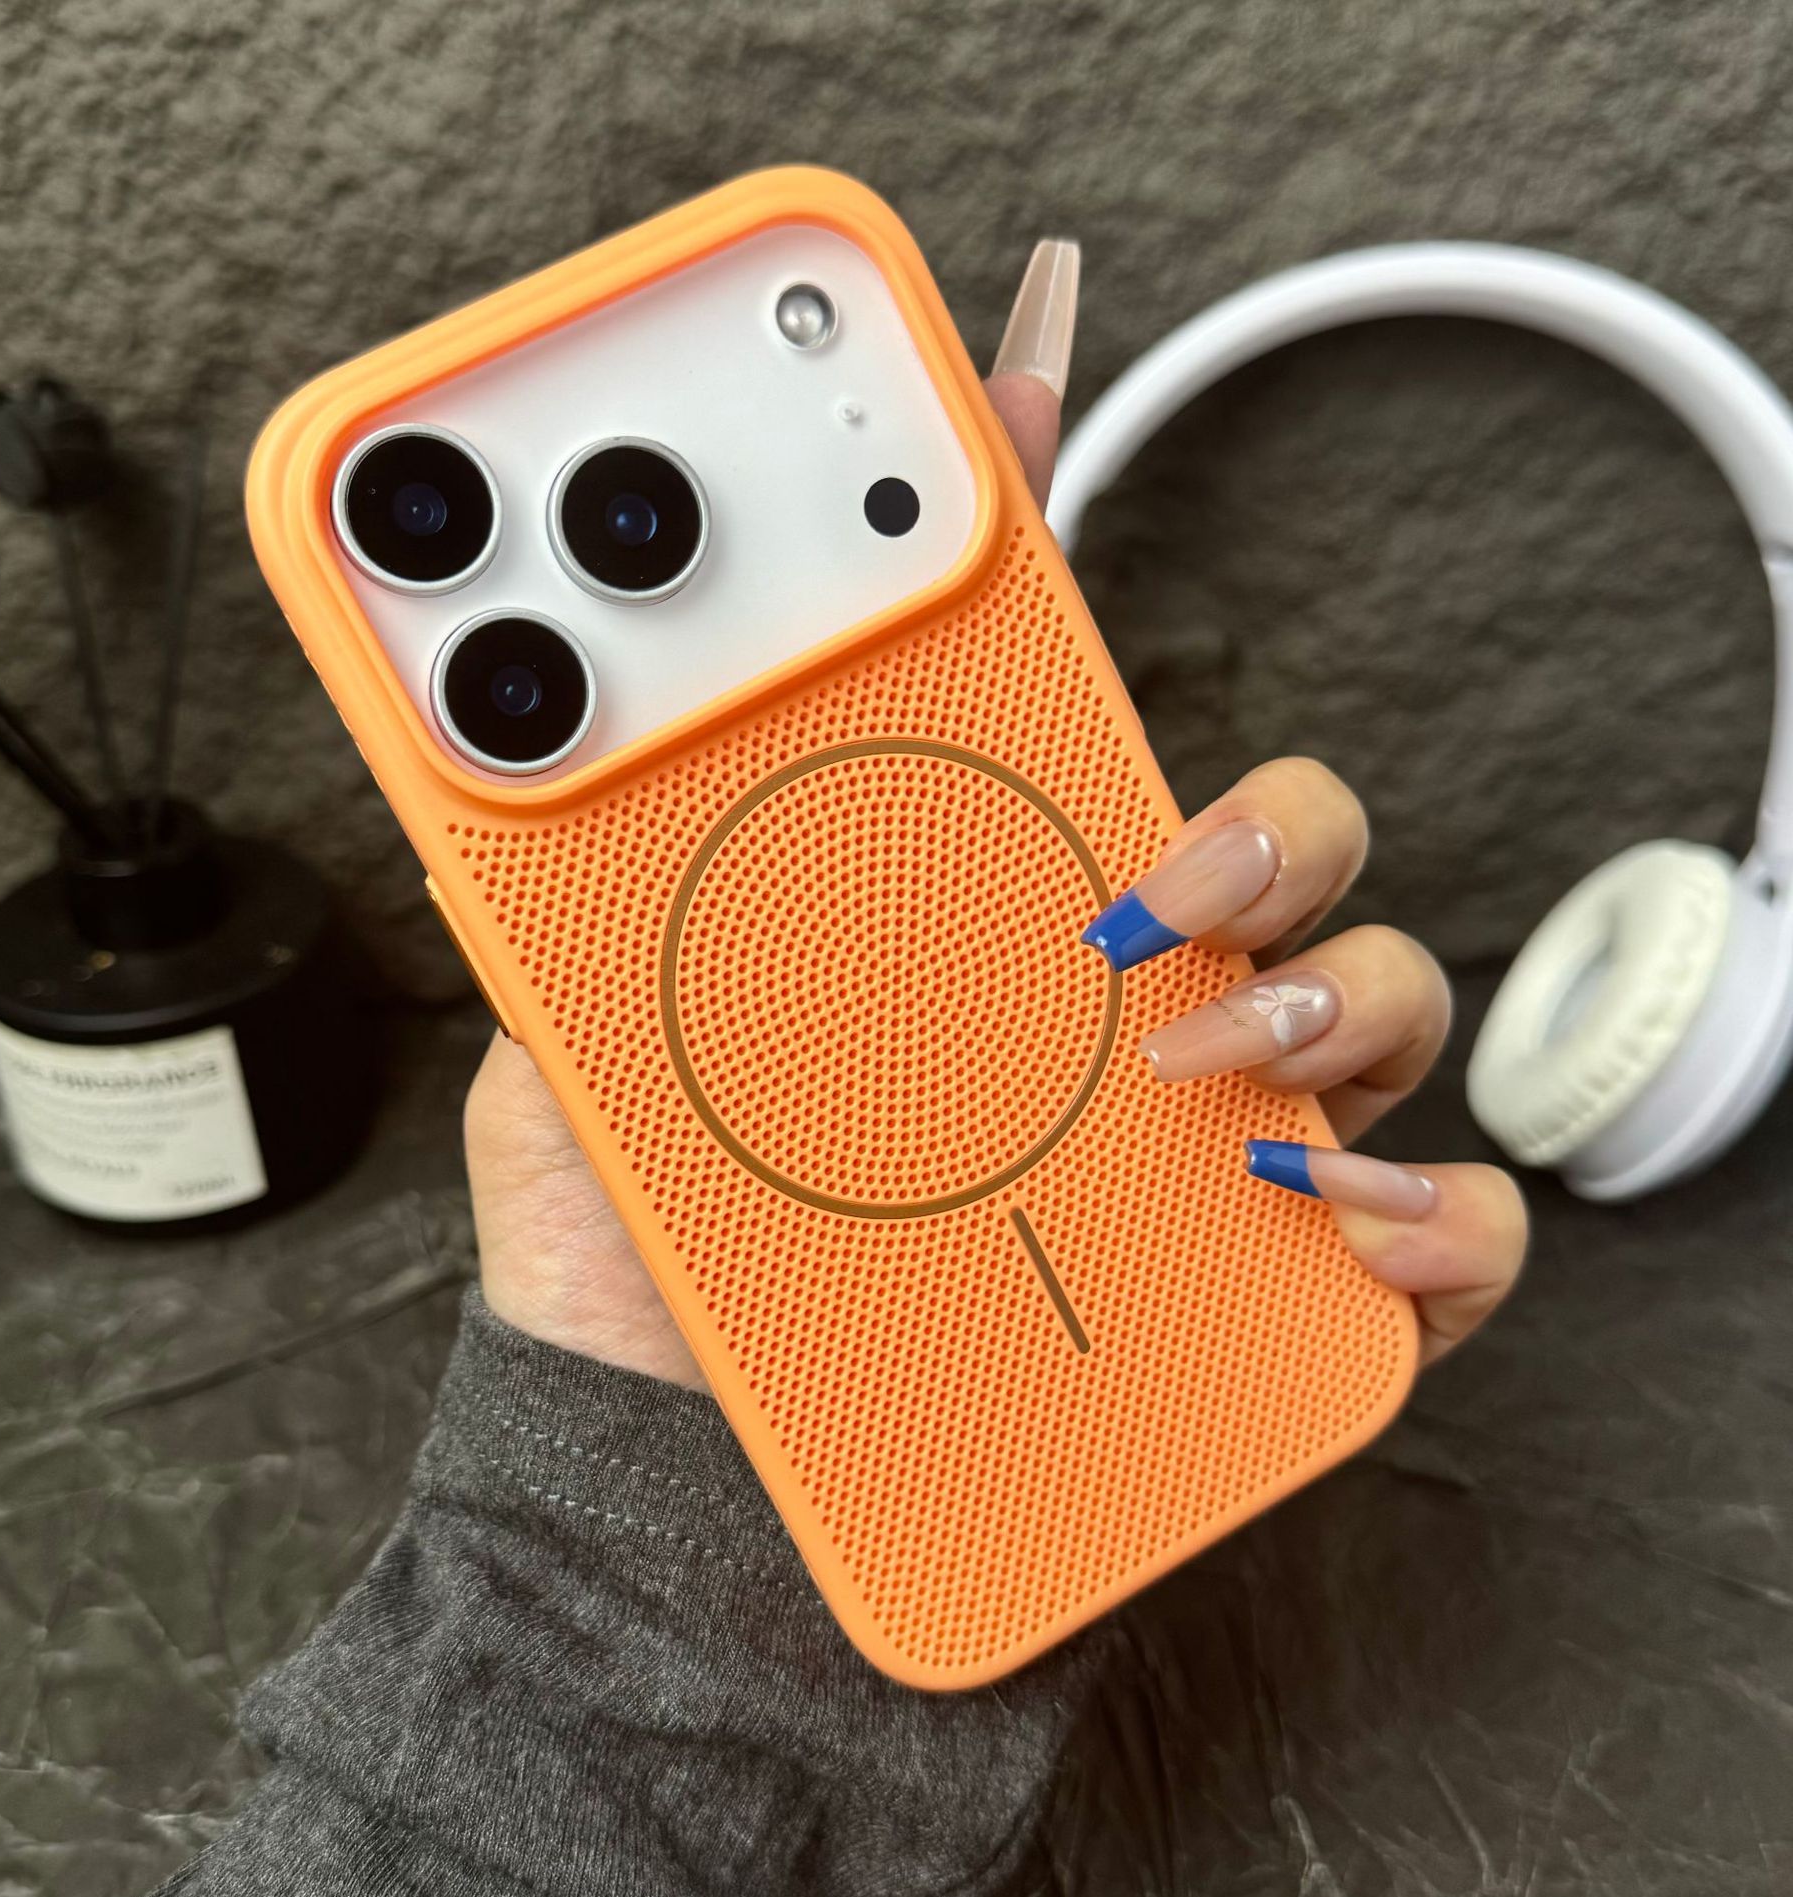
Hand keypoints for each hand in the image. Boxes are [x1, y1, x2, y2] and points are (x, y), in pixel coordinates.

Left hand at [465, 238, 1523, 1385]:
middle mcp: (1104, 1001)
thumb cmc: (645, 1265)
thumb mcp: (577, 1043)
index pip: (1032, 682)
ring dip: (1339, 999)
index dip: (1036, 496)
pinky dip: (1429, 1210)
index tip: (1012, 335)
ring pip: (1386, 993)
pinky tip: (1324, 1213)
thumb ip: (579, 889)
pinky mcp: (1254, 1289)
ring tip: (1189, 1072)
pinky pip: (1436, 1225)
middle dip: (1267, 816)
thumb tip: (536, 723)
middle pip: (1279, 828)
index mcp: (959, 912)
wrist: (678, 1486)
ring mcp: (1197, 1138)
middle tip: (1154, 885)